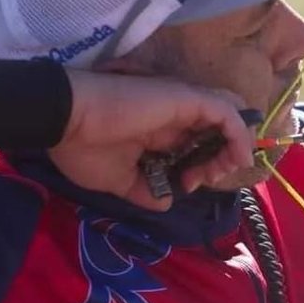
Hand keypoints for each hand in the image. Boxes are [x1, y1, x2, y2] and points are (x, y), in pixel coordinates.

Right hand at [49, 70, 254, 210]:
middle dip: (222, 156)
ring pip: (227, 118)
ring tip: (227, 168)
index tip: (187, 185)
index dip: (201, 167)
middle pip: (216, 131)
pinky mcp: (185, 98)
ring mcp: (181, 104)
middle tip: (209, 178)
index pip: (195, 143)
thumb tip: (165, 203)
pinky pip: (225, 113)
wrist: (65, 121)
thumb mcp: (117, 180)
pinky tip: (237, 157)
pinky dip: (239, 134)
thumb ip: (144, 191)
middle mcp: (174, 114)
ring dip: (234, 146)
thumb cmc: (84, 148)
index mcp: (158, 130)